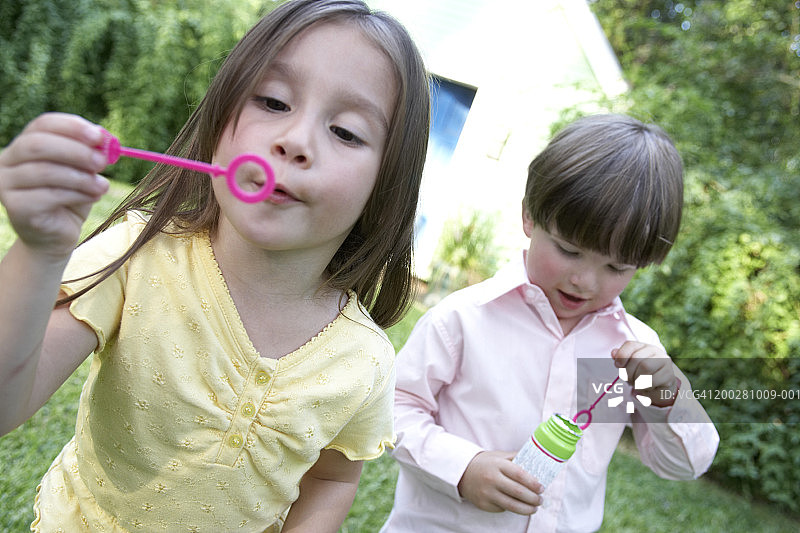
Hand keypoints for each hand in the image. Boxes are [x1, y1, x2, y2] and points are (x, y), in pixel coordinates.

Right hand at [0, 113, 108, 259]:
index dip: (71, 127)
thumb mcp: (83, 173)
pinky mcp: (16, 207)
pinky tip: (93, 197)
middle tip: (102, 161)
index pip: (43, 124)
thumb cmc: (70, 199)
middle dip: (75, 151)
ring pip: (45, 171)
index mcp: (24, 145)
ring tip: (102, 186)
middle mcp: (8, 161)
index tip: (99, 136)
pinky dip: (77, 194)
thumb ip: (89, 155)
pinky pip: (49, 195)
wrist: (56, 236)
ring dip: (81, 177)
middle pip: (38, 145)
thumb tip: (105, 139)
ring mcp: (6, 184)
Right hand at [457, 450, 542, 514]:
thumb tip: (536, 459)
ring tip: (534, 508)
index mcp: (498, 465)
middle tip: (540, 499)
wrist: (462, 473)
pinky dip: (512, 508)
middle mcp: (492, 479)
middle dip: (533, 498)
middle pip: (518, 492)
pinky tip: (517, 506)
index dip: (533, 483)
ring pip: (512, 505)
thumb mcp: (499, 456)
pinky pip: (502, 509)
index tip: (542, 488)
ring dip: (527, 509)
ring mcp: (487, 493)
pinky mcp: (483, 504)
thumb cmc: (485, 463)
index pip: (520, 475)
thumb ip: (516, 457)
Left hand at [612, 341, 678, 406]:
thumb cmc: (640, 374)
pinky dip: (645, 387)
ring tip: (637, 384)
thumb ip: (620, 358)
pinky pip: (653, 380)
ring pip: (645, 367)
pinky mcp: (669, 374)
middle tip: (629, 380)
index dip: (621, 356)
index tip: (618, 366)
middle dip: (628, 372)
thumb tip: (613, 353)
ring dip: (637, 380)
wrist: (659, 387)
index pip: (630, 345)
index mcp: (643, 346)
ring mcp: (664, 361)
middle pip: (636, 358)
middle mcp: (655, 350)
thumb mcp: (628, 365)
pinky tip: (647, 387)